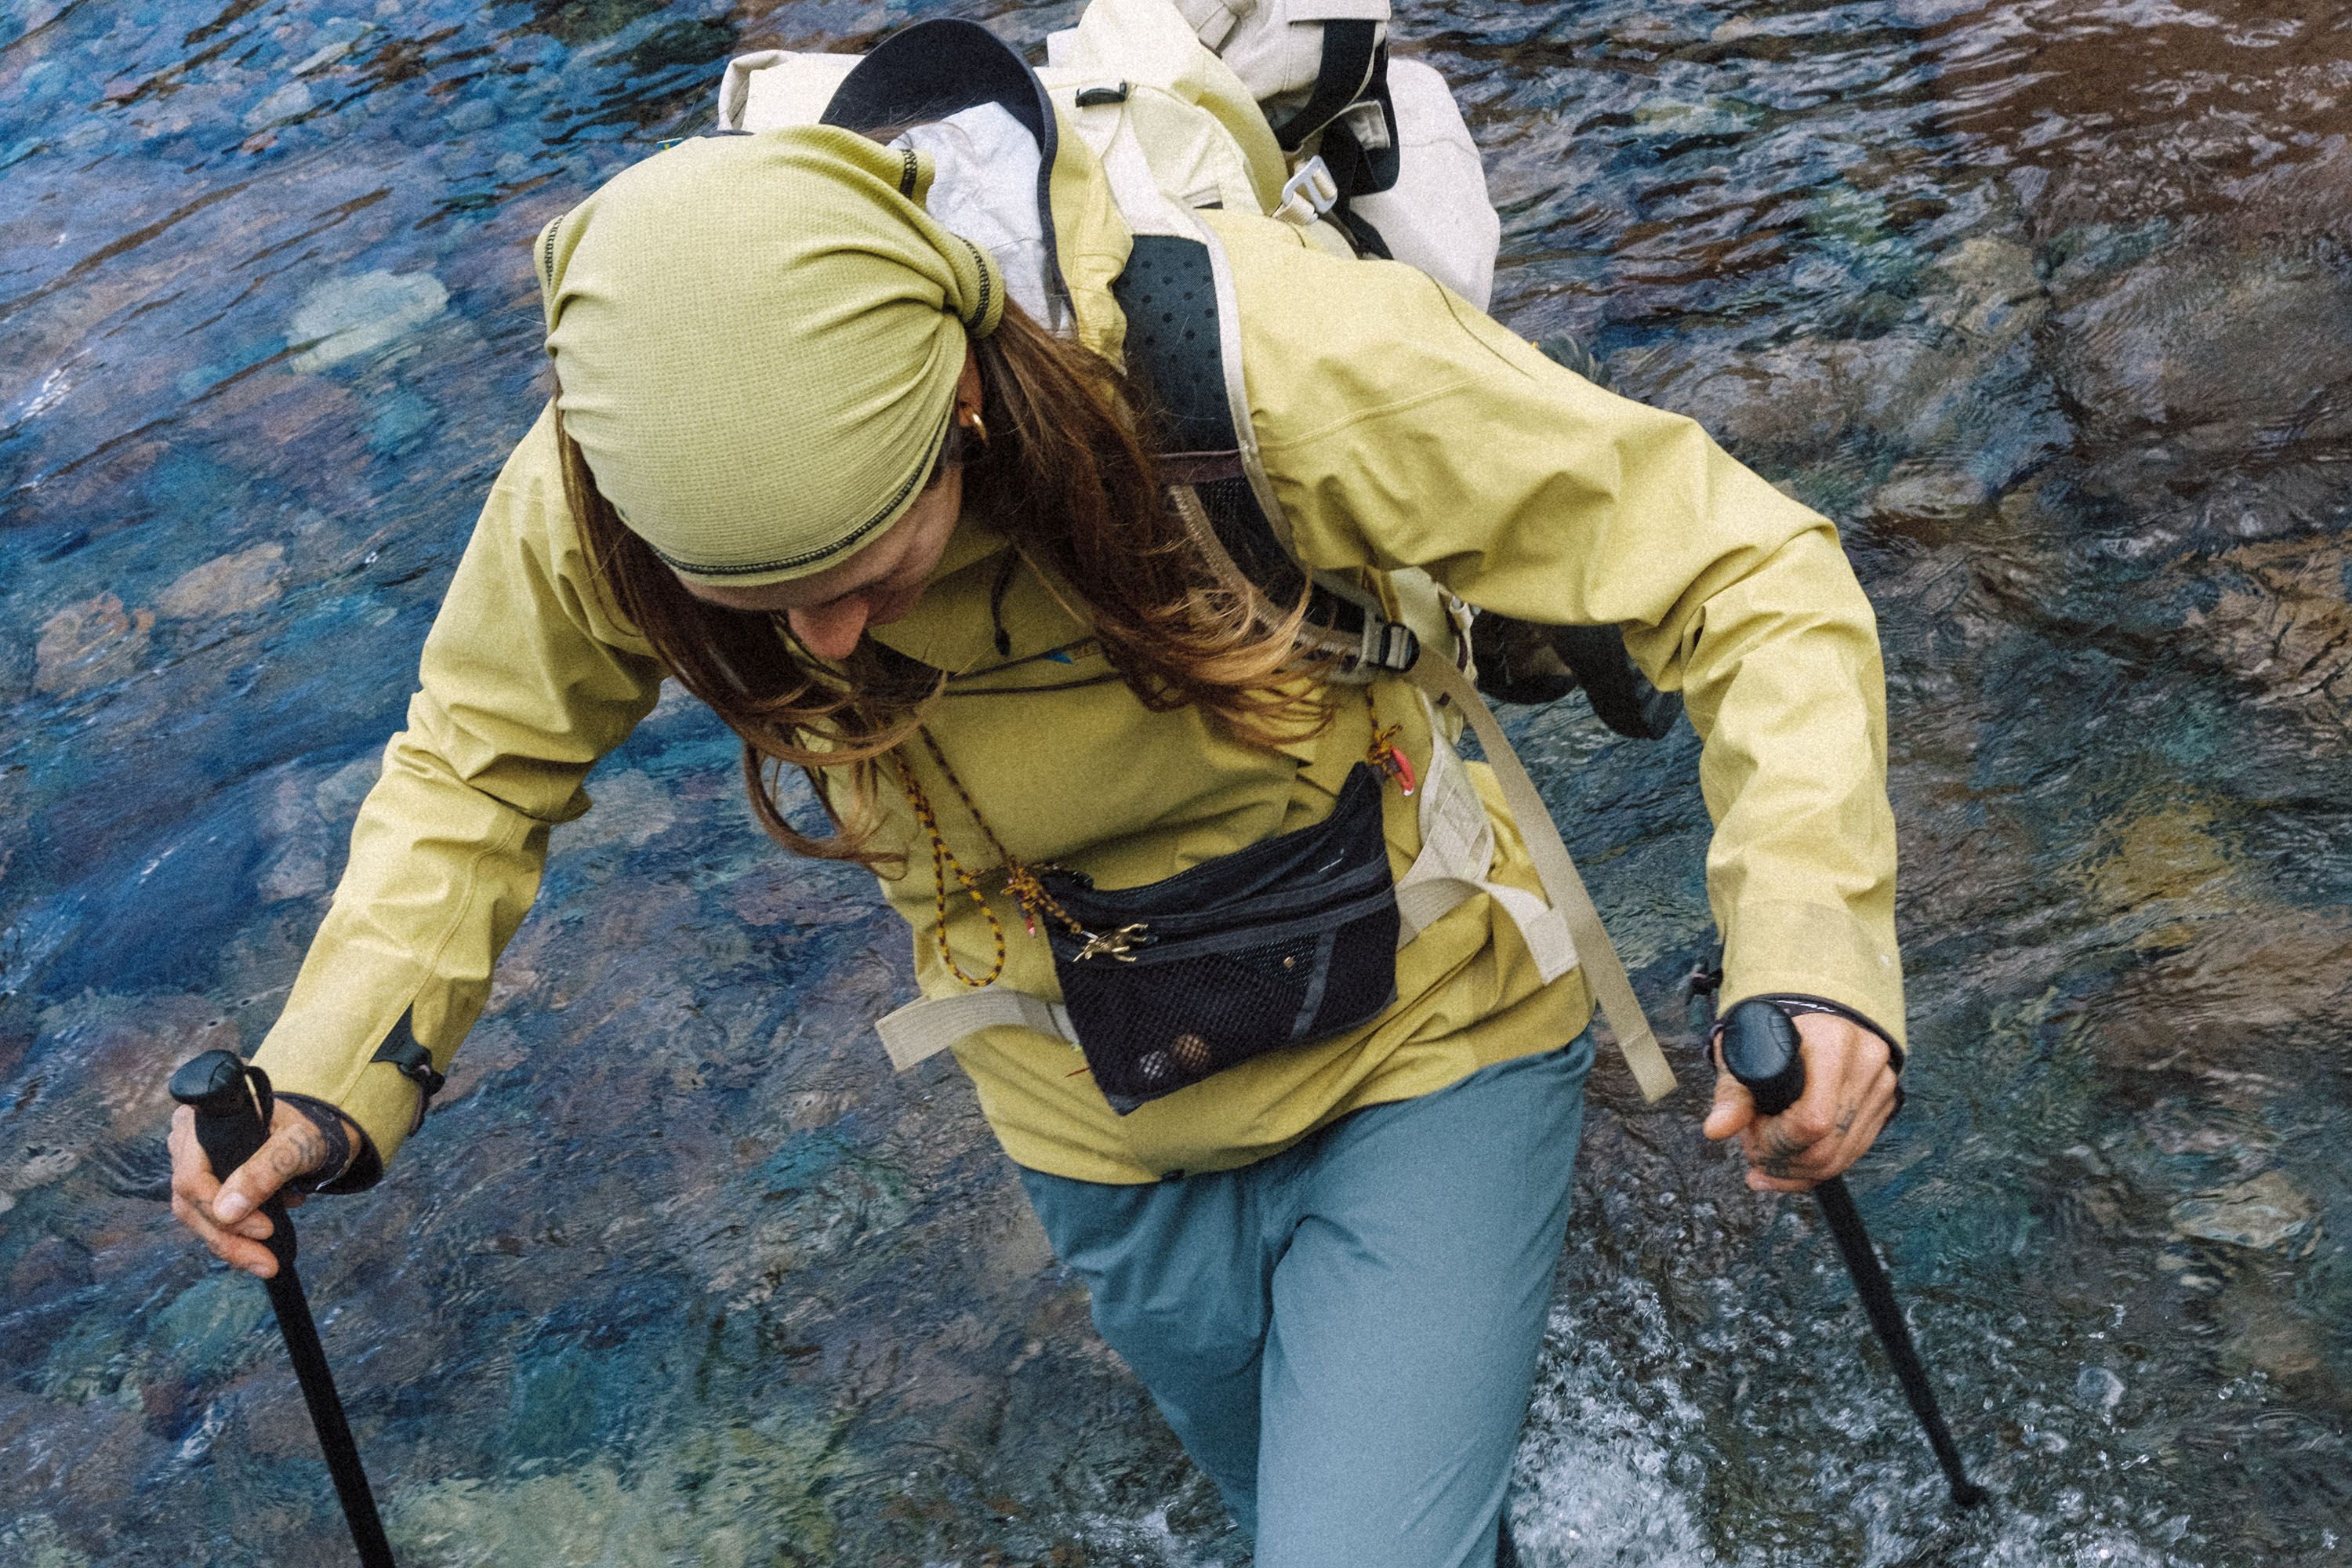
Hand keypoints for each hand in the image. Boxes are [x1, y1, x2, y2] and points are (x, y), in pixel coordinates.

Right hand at [167, 1099, 346, 1277]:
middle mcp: (186, 1145)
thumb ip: (267, 1170)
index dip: (220, 1209)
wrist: (310, 1137)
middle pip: (190, 1204)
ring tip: (267, 1262)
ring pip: (197, 1218)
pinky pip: (208, 1220)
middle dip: (228, 1240)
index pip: (192, 1177)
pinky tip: (266, 1245)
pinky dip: (236, 1238)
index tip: (265, 1230)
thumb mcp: (298, 1143)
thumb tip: (225, 1213)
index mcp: (202, 1122)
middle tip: (266, 1264)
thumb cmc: (304, 1131)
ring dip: (232, 1245)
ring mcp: (190, 1168)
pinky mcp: (202, 1189)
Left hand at [1701, 1011, 1897, 1191]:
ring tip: (1765, 1154)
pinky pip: (1850, 1156)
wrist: (1811, 1020)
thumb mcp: (1744, 1053)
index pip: (1812, 1120)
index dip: (1775, 1140)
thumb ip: (1732, 1093)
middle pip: (1825, 1148)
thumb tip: (1716, 1130)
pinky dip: (1813, 1170)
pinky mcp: (1884, 1107)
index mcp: (1833, 1042)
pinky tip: (1785, 1169)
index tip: (1750, 1130)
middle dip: (1780, 1160)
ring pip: (1838, 1160)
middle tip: (1752, 1145)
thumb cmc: (1772, 1033)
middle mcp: (1866, 1064)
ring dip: (1794, 1171)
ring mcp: (1881, 1088)